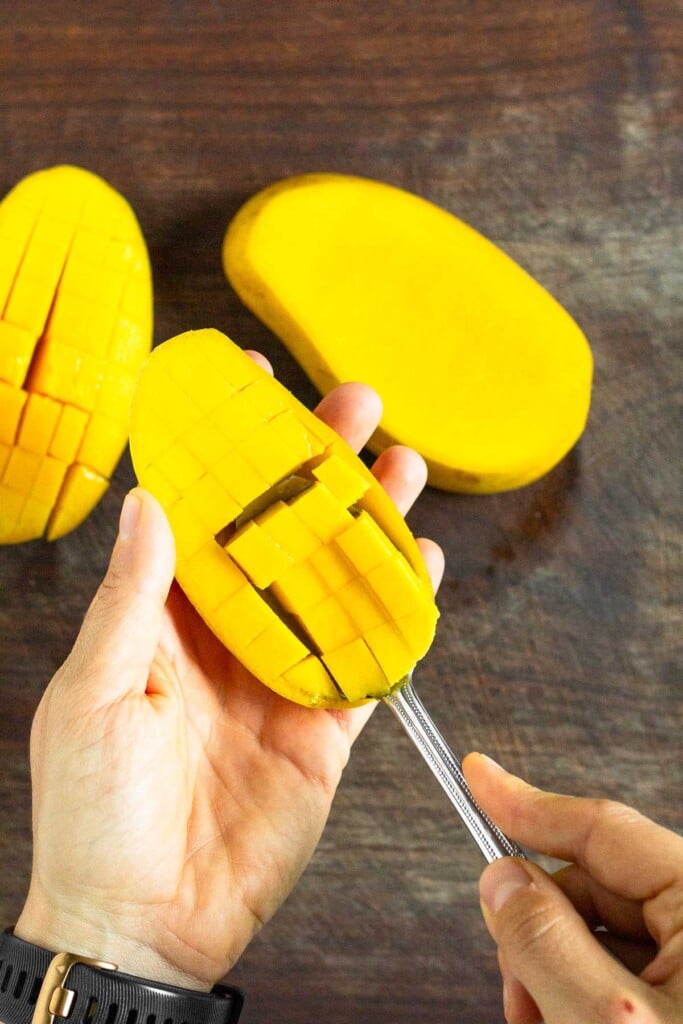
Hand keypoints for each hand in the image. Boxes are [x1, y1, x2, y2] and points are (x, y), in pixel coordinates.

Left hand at [15, 366, 443, 990]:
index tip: (251, 386)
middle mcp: (225, 636)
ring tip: (402, 469)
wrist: (142, 922)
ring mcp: (278, 677)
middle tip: (357, 408)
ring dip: (368, 526)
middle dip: (319, 468)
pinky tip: (421, 566)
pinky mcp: (322, 726)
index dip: (227, 448)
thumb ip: (132, 598)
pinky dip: (398, 614)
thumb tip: (149, 502)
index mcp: (162, 617)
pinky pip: (367, 660)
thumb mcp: (93, 692)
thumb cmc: (90, 811)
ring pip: (333, 583)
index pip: (202, 511)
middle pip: (282, 534)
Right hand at [463, 753, 682, 1023]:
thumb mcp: (607, 1020)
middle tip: (516, 987)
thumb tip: (502, 879)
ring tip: (542, 1023)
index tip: (476, 776)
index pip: (601, 827)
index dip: (527, 804)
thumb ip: (547, 942)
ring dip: (550, 972)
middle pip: (591, 888)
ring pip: (596, 935)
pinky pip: (616, 974)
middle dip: (537, 930)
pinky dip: (576, 996)